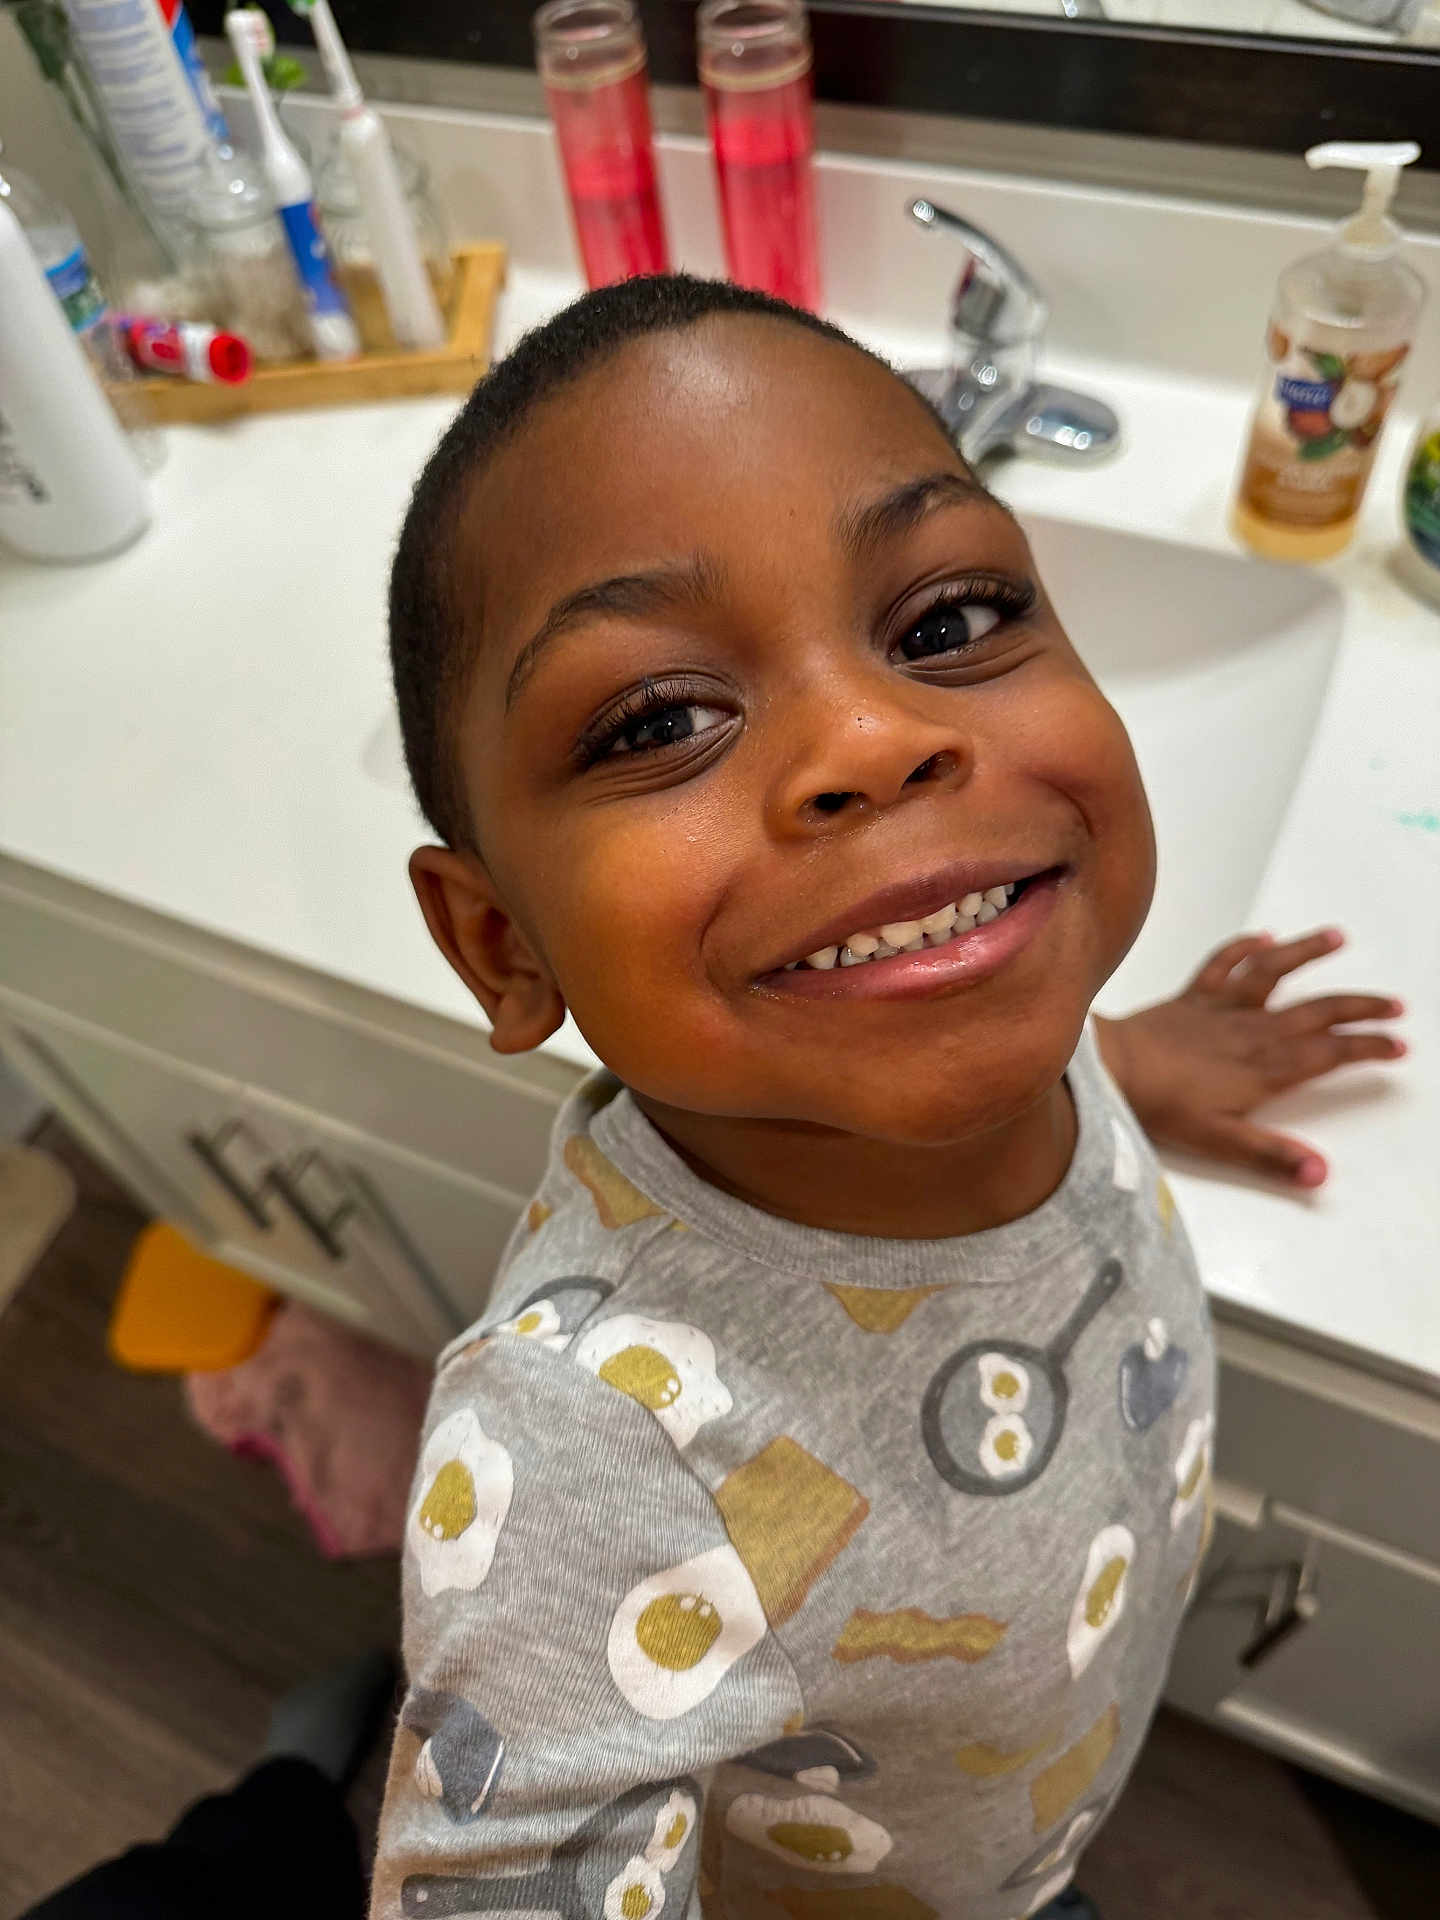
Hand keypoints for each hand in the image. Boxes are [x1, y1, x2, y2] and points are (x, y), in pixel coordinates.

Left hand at [1095, 928, 1405, 1189]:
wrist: (1109, 1068)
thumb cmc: (1159, 1105)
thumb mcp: (1218, 1141)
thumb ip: (1271, 1155)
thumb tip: (1320, 1173)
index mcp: (1265, 1067)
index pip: (1330, 1053)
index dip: (1367, 1048)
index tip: (1398, 1045)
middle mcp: (1251, 1032)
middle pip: (1316, 1011)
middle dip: (1359, 1007)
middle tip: (1394, 1004)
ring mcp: (1221, 1009)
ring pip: (1273, 972)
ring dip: (1306, 953)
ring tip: (1336, 938)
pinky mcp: (1192, 998)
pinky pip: (1222, 964)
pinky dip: (1243, 947)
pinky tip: (1263, 937)